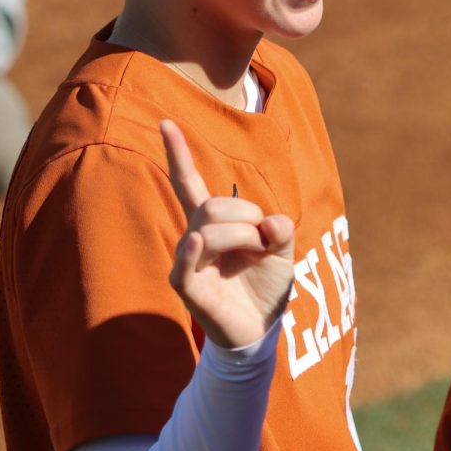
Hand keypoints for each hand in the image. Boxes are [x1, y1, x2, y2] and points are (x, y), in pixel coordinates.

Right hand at [160, 119, 295, 348]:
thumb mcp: (284, 252)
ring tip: (257, 253)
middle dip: (247, 213)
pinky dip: (192, 251)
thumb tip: (271, 223)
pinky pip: (184, 265)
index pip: (189, 183)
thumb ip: (281, 230)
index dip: (179, 154)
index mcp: (215, 224)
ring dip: (243, 234)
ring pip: (207, 226)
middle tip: (264, 239)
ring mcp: (188, 262)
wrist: (263, 329)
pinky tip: (197, 241)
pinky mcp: (188, 288)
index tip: (167, 122)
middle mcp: (196, 238)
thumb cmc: (266, 287)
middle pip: (212, 204)